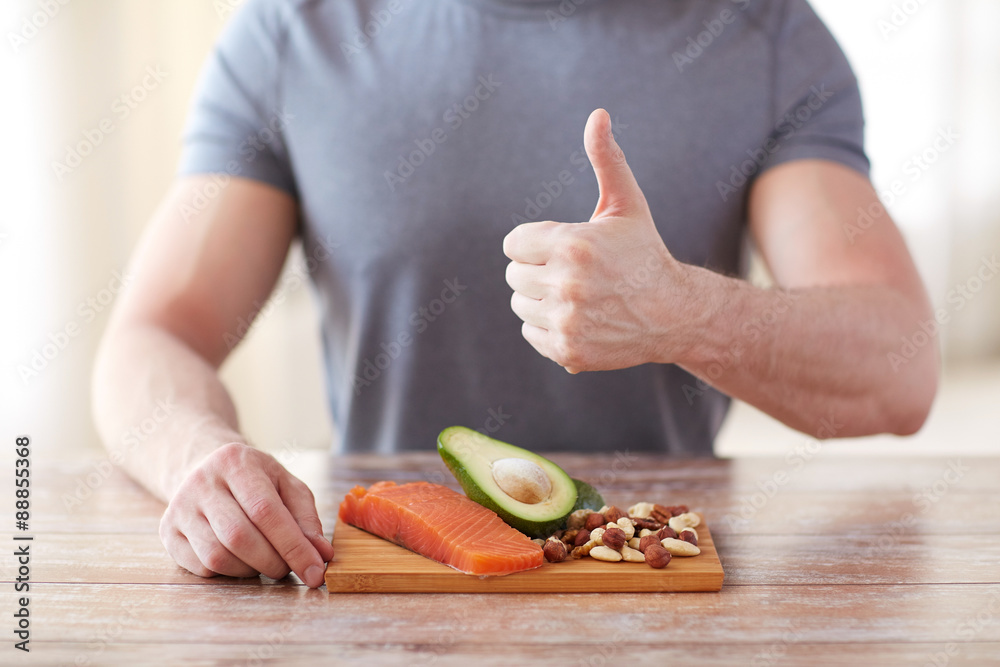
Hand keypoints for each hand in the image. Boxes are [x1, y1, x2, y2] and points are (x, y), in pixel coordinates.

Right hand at [159, 442, 334, 586]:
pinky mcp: (167, 531)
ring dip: (250, 570)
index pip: (265, 511)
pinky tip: (240, 559)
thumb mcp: (286, 485)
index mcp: (236, 463)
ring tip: (265, 561)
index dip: (293, 546)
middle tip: (288, 568)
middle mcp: (202, 482)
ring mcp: (179, 507)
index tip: (314, 571)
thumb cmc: (255, 479)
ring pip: (217, 556)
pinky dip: (228, 573)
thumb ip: (306, 519)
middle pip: (239, 536)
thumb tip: (322, 555)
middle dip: (272, 562)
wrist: (204, 466)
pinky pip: (200, 567)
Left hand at [503, 108, 690, 372]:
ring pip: (520, 304)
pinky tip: (579, 317)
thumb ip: (606, 159)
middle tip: (574, 273)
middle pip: (514, 274)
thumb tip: (598, 114)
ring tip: (577, 295)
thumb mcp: (627, 204)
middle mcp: (566, 285)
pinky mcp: (567, 351)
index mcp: (573, 245)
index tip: (564, 247)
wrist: (674, 313)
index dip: (536, 243)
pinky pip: (530, 332)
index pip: (514, 244)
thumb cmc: (644, 253)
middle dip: (538, 269)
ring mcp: (566, 321)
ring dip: (540, 298)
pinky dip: (548, 326)